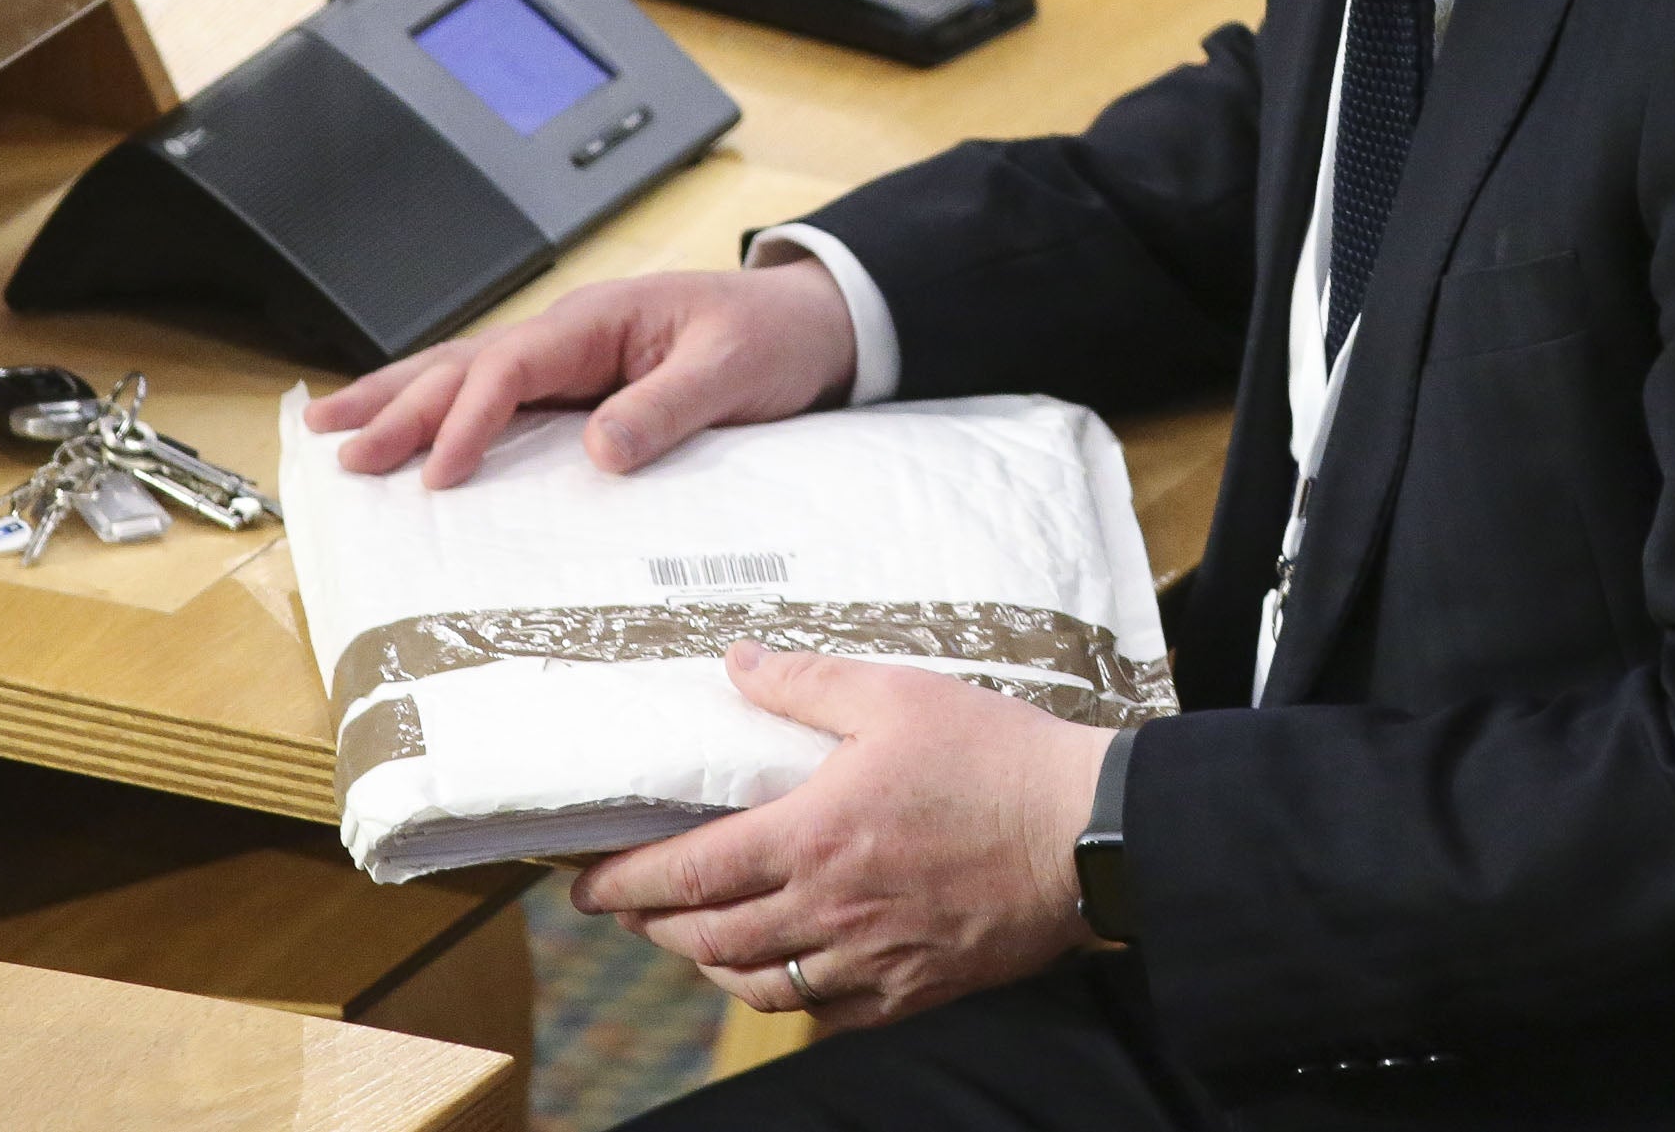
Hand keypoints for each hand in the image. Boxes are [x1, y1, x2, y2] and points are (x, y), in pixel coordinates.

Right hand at [300, 260, 855, 486]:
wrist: (813, 322)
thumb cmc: (774, 338)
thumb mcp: (732, 371)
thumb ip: (667, 408)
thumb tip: (599, 450)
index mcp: (600, 320)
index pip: (512, 367)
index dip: (467, 419)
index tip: (437, 473)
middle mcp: (573, 332)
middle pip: (465, 365)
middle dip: (397, 406)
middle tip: (335, 450)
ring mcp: (571, 356)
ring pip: (465, 373)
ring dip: (399, 400)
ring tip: (328, 427)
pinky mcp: (580, 382)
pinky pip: (495, 394)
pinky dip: (441, 409)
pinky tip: (405, 428)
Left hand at [573, 641, 1109, 1025]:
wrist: (1086, 834)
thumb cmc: (994, 757)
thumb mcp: (897, 695)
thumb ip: (807, 683)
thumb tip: (738, 663)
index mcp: (813, 837)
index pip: (688, 873)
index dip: (626, 883)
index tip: (587, 885)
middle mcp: (829, 911)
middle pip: (710, 939)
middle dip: (655, 926)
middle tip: (630, 909)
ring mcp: (871, 960)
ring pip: (760, 984)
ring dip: (712, 965)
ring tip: (697, 940)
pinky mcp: (912, 989)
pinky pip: (825, 1011)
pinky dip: (786, 996)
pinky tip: (783, 972)